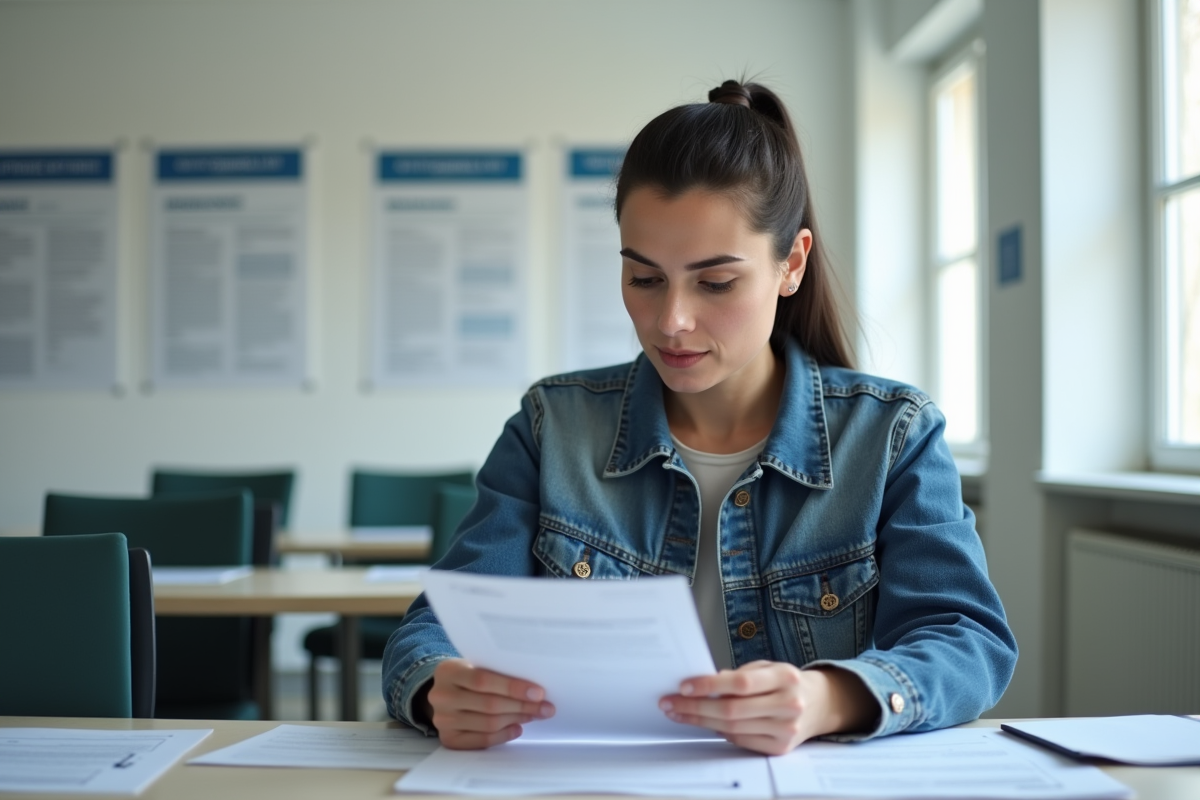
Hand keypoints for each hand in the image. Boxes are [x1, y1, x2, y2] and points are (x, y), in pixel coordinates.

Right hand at [422, 658, 555, 748]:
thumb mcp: (476, 665)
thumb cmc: (467, 675)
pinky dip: (503, 735)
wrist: (443, 692)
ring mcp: (443, 720)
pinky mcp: (449, 739)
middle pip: (489, 704)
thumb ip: (498, 672)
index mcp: (448, 671)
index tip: (538, 692)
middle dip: (522, 706)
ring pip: (489, 723)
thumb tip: (534, 689)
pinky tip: (517, 728)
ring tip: (533, 715)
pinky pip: (482, 740)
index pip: (483, 680)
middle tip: (545, 707)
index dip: (513, 687)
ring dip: (516, 720)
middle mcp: (441, 696)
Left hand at [658, 661, 877, 754]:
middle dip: (695, 707)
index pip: (740, 683)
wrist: (818, 704)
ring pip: (733, 729)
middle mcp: (788, 705)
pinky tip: (706, 723)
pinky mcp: (780, 749)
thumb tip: (702, 684)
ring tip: (679, 713)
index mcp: (785, 677)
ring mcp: (786, 730)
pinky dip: (720, 732)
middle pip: (732, 711)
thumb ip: (739, 676)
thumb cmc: (785, 681)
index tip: (684, 685)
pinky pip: (741, 741)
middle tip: (670, 703)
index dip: (709, 685)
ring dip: (700, 721)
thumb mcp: (766, 668)